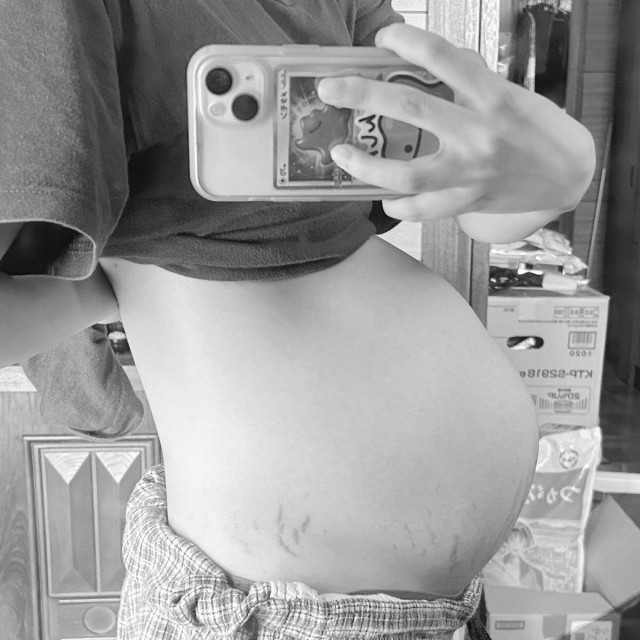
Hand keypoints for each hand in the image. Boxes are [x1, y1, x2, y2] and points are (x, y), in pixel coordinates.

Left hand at [317, 24, 594, 238]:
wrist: (567, 176)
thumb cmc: (535, 128)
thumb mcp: (510, 93)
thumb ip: (470, 79)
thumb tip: (426, 60)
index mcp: (491, 96)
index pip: (442, 57)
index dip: (406, 40)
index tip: (382, 38)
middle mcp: (479, 133)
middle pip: (410, 108)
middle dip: (362, 94)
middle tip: (329, 89)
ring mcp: (471, 173)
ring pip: (407, 173)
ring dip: (366, 165)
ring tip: (340, 155)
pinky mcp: (467, 202)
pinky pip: (423, 210)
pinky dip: (399, 207)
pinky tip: (383, 200)